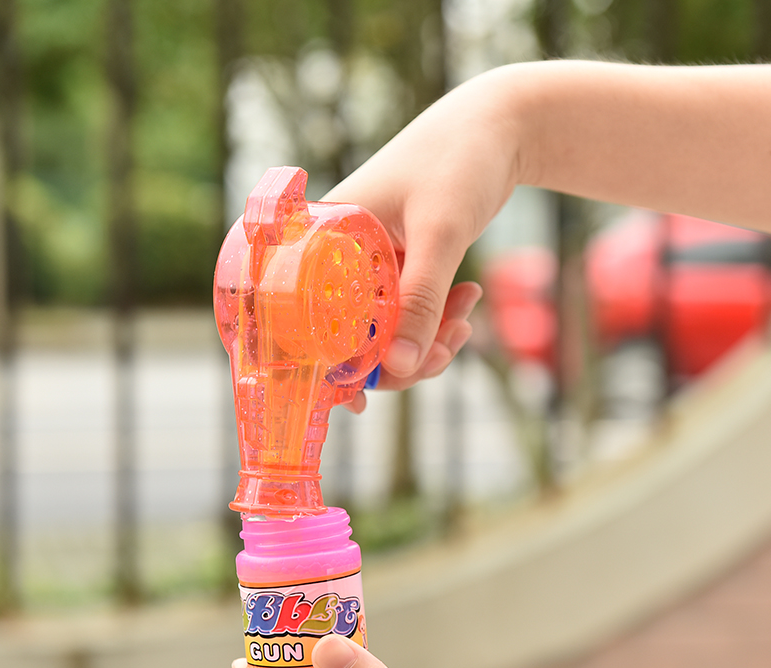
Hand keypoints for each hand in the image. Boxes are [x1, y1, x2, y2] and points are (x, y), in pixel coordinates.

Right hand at [323, 69, 524, 400]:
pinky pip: (412, 312)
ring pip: (388, 329)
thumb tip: (401, 368)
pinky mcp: (400, 265)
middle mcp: (340, 255)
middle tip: (442, 355)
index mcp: (325, 239)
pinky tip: (469, 302)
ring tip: (464, 326)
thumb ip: (420, 302)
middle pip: (352, 334)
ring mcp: (371, 263)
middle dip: (400, 357)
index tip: (361, 400)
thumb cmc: (458, 161)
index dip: (326, 365)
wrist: (500, 126)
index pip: (306, 318)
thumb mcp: (439, 234)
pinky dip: (439, 319)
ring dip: (427, 340)